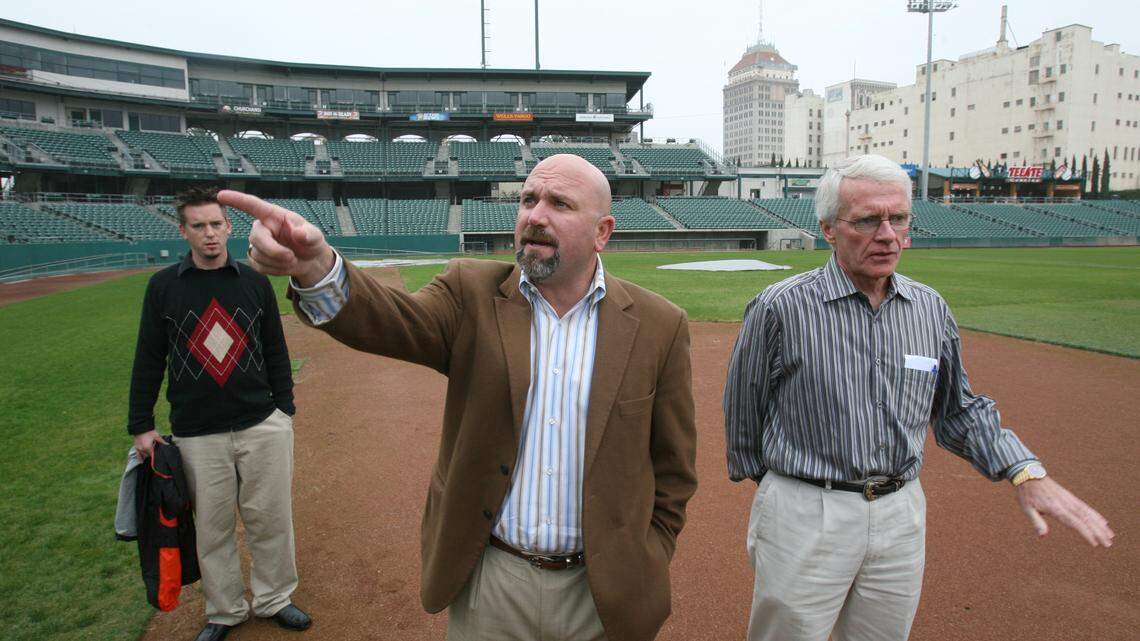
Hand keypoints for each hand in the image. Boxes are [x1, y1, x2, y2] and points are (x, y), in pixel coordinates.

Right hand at [133, 430, 162, 459]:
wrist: (141, 427)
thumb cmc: (149, 432)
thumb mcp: (157, 436)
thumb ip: (162, 442)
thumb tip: (168, 445)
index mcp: (148, 448)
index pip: (152, 455)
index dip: (155, 457)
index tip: (159, 459)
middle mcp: (142, 450)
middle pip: (148, 456)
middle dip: (151, 455)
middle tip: (155, 456)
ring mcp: (138, 449)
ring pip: (142, 456)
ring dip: (146, 457)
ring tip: (148, 459)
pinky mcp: (136, 447)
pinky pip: (137, 454)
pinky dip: (139, 458)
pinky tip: (141, 461)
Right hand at [217, 190, 334, 286]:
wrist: (310, 261)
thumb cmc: (310, 242)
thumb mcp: (315, 236)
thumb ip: (310, 234)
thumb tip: (299, 233)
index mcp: (274, 216)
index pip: (253, 205)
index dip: (237, 200)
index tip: (221, 195)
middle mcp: (262, 227)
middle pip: (256, 238)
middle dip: (274, 251)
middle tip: (292, 257)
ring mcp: (257, 244)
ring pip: (258, 254)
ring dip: (278, 262)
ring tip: (292, 259)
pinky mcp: (256, 259)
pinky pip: (259, 267)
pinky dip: (275, 270)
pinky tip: (284, 265)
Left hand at [1015, 477, 1113, 546]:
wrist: (1029, 474)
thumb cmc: (1027, 493)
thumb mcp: (1027, 508)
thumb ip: (1036, 522)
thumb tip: (1043, 536)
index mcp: (1056, 508)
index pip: (1075, 523)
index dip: (1086, 533)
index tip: (1095, 543)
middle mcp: (1066, 504)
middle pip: (1086, 520)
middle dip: (1098, 532)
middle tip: (1109, 544)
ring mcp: (1070, 499)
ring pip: (1089, 513)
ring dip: (1100, 525)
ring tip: (1111, 535)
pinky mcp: (1070, 497)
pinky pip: (1085, 507)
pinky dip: (1095, 515)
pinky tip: (1103, 522)